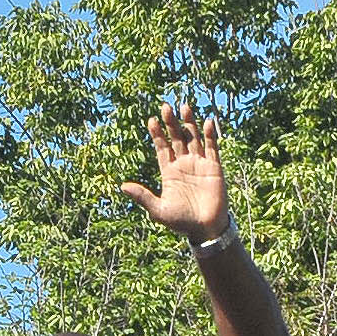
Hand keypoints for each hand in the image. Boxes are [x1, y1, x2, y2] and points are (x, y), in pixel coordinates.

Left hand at [124, 104, 230, 241]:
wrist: (204, 229)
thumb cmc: (180, 222)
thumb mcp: (158, 210)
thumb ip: (142, 196)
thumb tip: (122, 186)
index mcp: (169, 172)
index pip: (162, 148)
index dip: (157, 134)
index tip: (151, 120)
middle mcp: (183, 164)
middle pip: (176, 138)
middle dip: (171, 123)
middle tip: (165, 107)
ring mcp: (199, 164)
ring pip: (193, 138)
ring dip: (189, 123)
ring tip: (184, 106)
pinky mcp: (214, 168)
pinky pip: (212, 148)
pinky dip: (210, 135)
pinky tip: (207, 122)